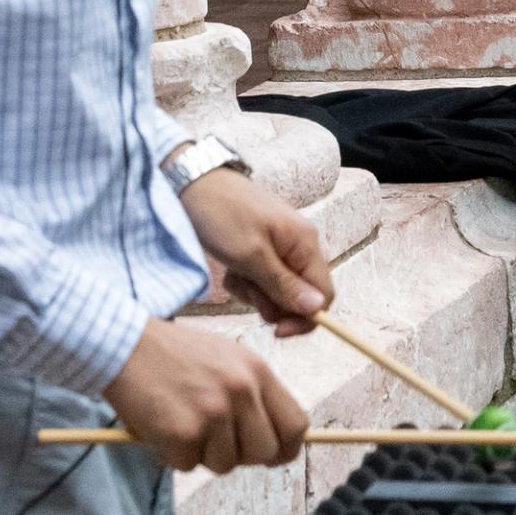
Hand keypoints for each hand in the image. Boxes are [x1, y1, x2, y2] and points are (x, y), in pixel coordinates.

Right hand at [106, 316, 309, 472]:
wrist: (123, 344)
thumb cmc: (174, 355)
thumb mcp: (228, 359)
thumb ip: (254, 395)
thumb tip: (274, 443)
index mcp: (257, 371)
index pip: (296, 426)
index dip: (285, 448)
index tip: (271, 455)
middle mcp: (240, 391)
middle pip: (264, 453)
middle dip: (241, 455)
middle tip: (213, 440)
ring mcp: (212, 412)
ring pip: (225, 464)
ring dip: (202, 453)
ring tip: (183, 421)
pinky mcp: (182, 432)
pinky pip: (188, 465)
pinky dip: (173, 454)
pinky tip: (163, 425)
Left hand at [183, 166, 334, 331]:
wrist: (191, 184)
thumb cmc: (222, 214)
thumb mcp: (251, 255)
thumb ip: (284, 285)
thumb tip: (318, 309)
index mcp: (306, 244)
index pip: (323, 295)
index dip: (305, 318)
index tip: (276, 330)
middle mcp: (299, 247)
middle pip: (299, 297)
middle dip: (272, 303)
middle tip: (246, 290)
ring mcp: (280, 249)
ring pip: (277, 292)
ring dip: (254, 292)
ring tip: (234, 274)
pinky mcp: (261, 251)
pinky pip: (261, 281)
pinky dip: (244, 282)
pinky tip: (229, 269)